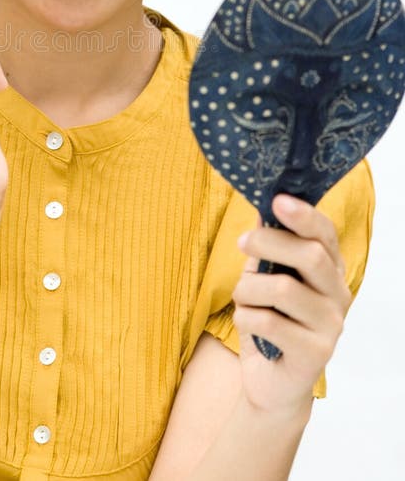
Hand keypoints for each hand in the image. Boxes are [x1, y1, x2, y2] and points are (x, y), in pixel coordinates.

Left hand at [231, 194, 351, 416]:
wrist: (272, 381)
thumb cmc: (269, 319)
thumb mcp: (265, 276)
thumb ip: (268, 245)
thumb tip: (261, 207)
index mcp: (330, 269)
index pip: (325, 234)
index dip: (303, 215)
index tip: (276, 200)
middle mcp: (338, 295)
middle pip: (309, 255)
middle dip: (268, 242)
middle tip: (241, 242)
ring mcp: (331, 326)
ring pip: (282, 289)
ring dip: (248, 289)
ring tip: (242, 298)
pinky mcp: (315, 354)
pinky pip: (268, 321)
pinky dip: (244, 317)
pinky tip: (246, 324)